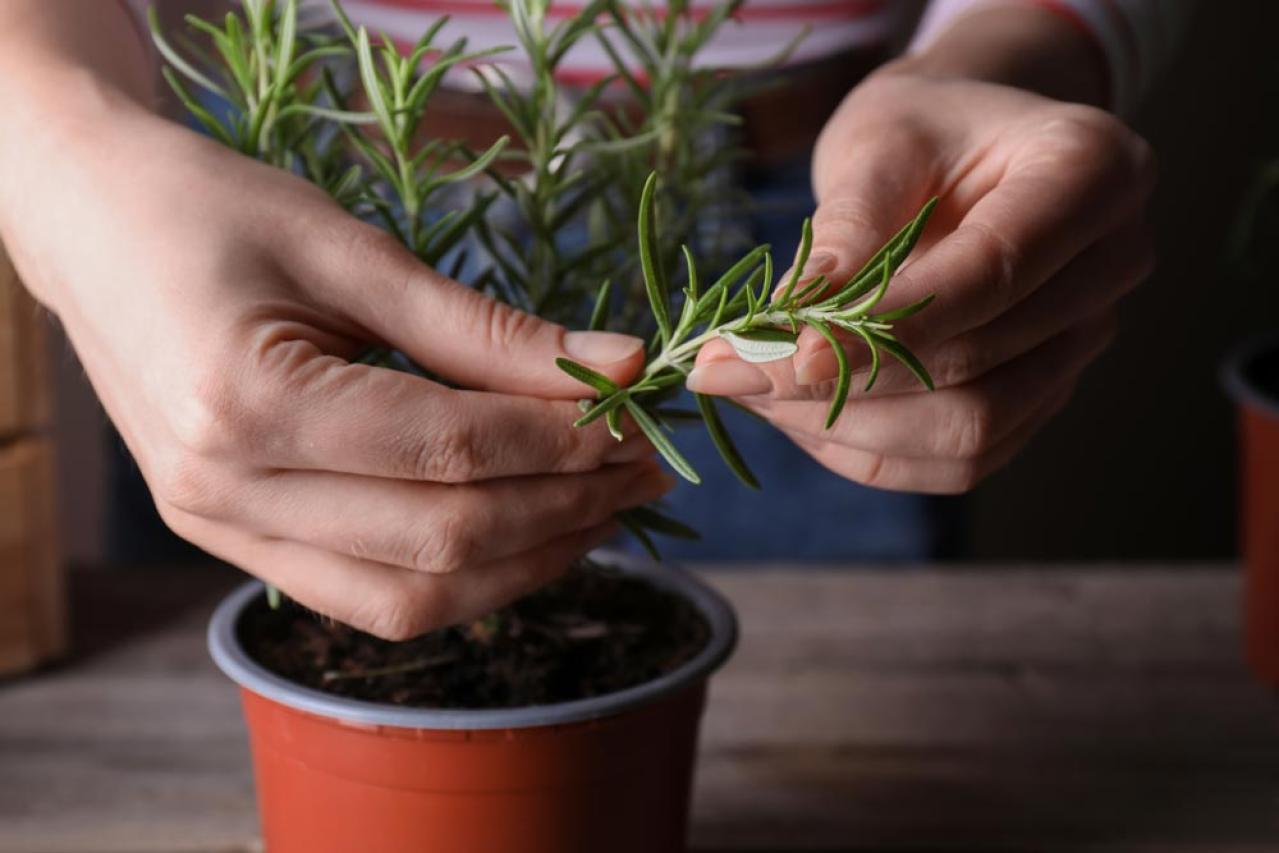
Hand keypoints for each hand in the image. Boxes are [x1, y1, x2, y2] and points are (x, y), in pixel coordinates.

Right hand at [1, 106, 668, 638]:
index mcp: (244, 402)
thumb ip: (487, 329)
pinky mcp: (236, 547)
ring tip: (604, 508)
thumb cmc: (212, 211)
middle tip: (646, 466)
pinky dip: (463, 577)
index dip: (561, 439)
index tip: (636, 413)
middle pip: (441, 540)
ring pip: (412, 599)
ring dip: (527, 562)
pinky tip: (525, 532)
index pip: (449, 450)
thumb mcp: (352, 251)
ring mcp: (221, 534)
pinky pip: (371, 599)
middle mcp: (225, 492)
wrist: (91, 229)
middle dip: (565, 508)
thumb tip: (617, 364)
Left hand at [687, 30, 1155, 493]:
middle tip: (726, 370)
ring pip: (968, 434)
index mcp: (1093, 174)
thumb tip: (792, 328)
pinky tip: (795, 412)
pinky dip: (864, 449)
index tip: (787, 352)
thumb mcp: (878, 144)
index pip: (989, 275)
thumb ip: (848, 230)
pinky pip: (956, 461)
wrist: (961, 152)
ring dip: (845, 427)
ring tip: (751, 389)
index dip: (884, 328)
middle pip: (978, 369)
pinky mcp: (1041, 396)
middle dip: (840, 382)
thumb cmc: (922, 131)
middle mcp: (1111, 266)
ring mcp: (1082, 343)